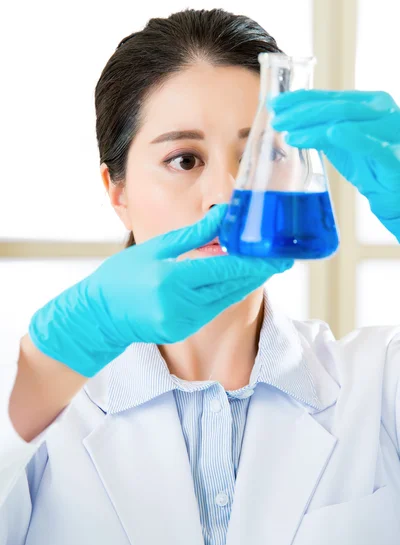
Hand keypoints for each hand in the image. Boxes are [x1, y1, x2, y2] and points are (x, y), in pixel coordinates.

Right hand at [28, 204, 292, 377]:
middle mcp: (181, 306)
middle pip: (232, 285)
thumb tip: (221, 215)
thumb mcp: (155, 249)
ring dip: (248, 280)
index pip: (223, 269)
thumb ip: (193, 235)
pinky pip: (214, 307)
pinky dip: (229, 290)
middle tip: (285, 256)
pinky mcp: (184, 329)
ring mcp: (184, 321)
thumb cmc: (122, 276)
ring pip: (227, 297)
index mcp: (171, 281)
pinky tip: (241, 277)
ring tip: (268, 263)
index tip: (280, 255)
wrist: (99, 316)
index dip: (255, 263)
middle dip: (260, 270)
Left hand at [269, 90, 399, 240]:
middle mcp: (381, 112)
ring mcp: (390, 131)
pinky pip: (370, 143)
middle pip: (336, 107)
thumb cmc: (372, 166)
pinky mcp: (393, 156)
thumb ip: (324, 129)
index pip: (330, 97)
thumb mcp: (344, 143)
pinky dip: (349, 137)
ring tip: (290, 135)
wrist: (398, 193)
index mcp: (369, 104)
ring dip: (314, 127)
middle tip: (277, 120)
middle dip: (302, 113)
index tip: (275, 104)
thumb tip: (289, 120)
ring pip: (347, 121)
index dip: (301, 99)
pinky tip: (330, 135)